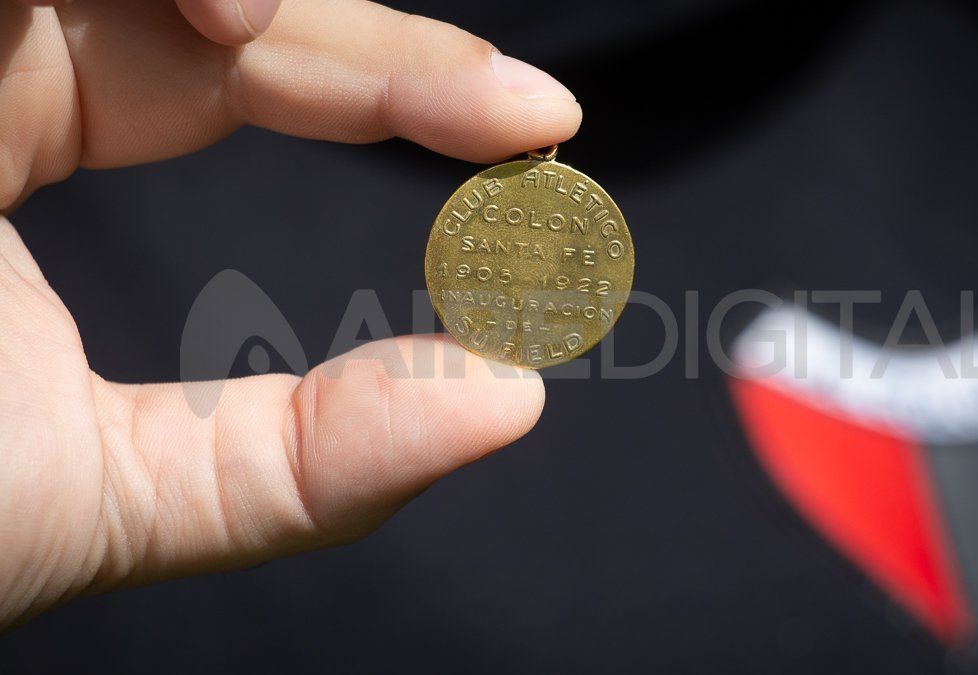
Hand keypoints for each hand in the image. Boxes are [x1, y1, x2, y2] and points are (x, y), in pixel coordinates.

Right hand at [0, 0, 577, 628]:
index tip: (544, 129)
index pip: (236, 64)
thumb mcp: (104, 494)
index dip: (398, 81)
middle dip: (378, 40)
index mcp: (10, 125)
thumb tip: (507, 404)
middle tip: (526, 114)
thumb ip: (302, 461)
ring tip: (285, 47)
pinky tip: (229, 13)